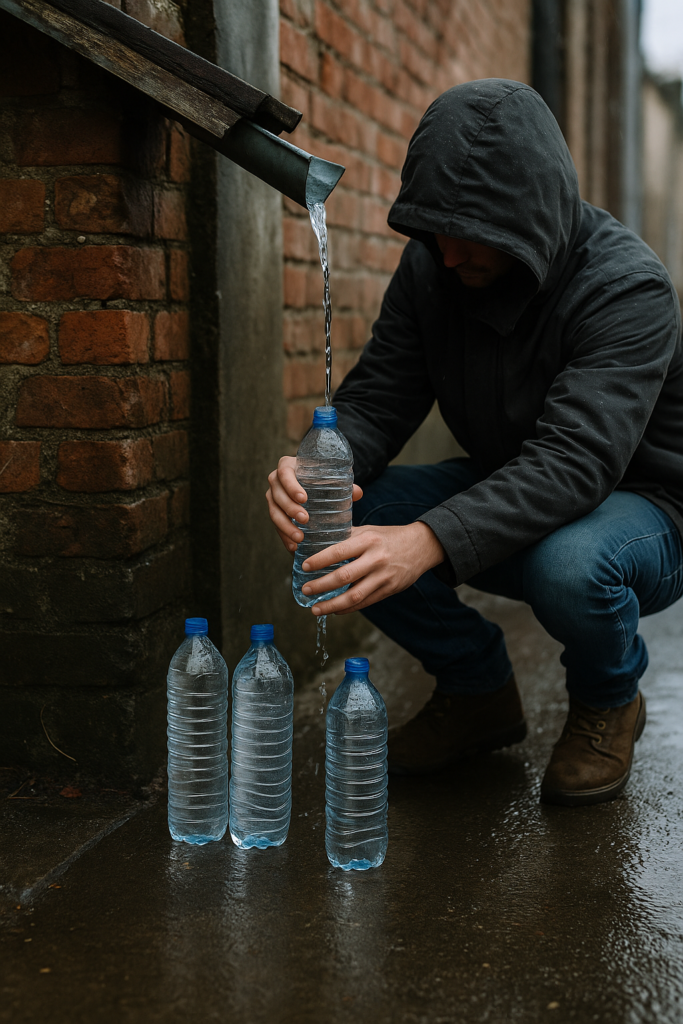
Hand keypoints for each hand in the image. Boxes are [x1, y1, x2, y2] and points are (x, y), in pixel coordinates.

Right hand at [266, 455, 362, 552]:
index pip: (284, 473)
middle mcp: (276, 481)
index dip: (291, 485)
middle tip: (305, 519)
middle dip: (290, 508)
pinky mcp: (275, 513)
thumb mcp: (332, 479)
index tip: (304, 498)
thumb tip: (357, 493)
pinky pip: (276, 526)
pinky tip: (293, 547)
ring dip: (285, 526)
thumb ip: (345, 485)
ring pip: (274, 512)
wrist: (312, 487)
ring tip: (299, 538)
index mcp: (288, 466)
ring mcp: (273, 497)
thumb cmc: (322, 479)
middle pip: (277, 494)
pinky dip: (284, 537)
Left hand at [300, 522, 444, 614]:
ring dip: (332, 605)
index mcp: (368, 540)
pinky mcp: (389, 589)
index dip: (320, 560)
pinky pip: (365, 602)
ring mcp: (383, 576)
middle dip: (321, 586)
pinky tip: (335, 611)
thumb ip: (347, 537)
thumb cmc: (388, 537)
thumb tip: (318, 540)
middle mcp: (376, 559)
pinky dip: (348, 608)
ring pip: (354, 595)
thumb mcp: (369, 530)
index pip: (339, 551)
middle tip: (306, 590)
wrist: (422, 546)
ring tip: (316, 609)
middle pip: (344, 576)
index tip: (304, 567)